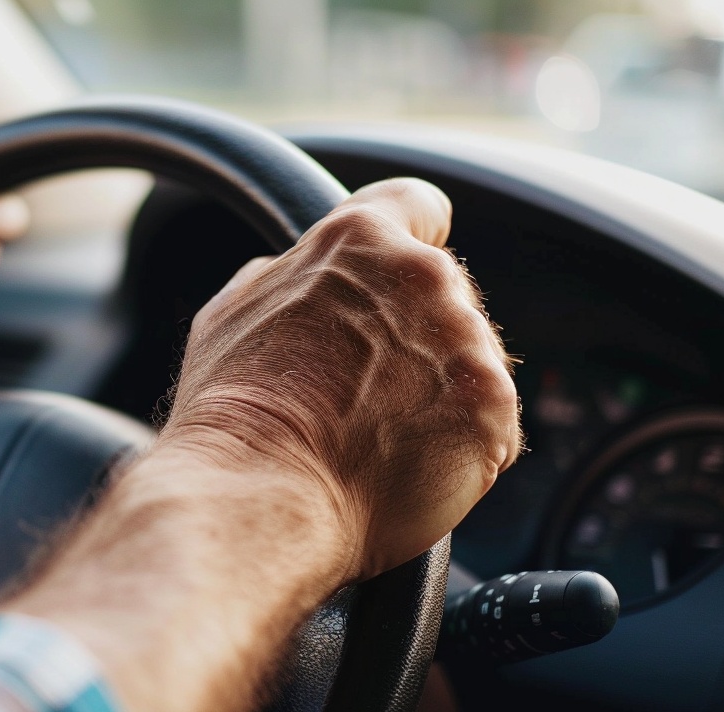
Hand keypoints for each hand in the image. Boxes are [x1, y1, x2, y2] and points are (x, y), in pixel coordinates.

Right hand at [161, 178, 520, 579]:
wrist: (261, 493)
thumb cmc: (234, 413)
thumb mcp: (230, 312)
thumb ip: (281, 275)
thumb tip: (294, 272)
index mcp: (357, 239)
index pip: (418, 205)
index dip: (410, 237)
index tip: (396, 275)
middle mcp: (423, 276)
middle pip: (448, 291)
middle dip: (417, 334)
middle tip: (361, 389)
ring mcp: (465, 342)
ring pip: (470, 360)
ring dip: (438, 393)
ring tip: (376, 437)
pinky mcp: (493, 409)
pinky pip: (493, 424)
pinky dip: (460, 448)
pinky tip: (404, 466)